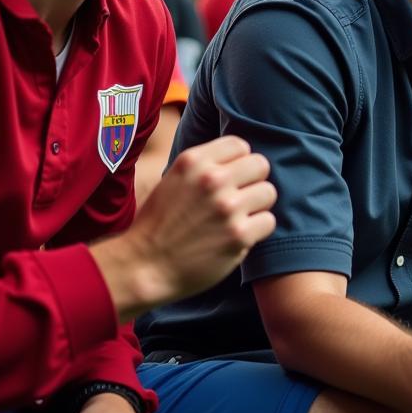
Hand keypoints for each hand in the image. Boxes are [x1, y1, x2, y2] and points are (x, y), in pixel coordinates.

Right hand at [92, 136, 276, 319]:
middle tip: (239, 198)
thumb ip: (204, 165)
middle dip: (253, 181)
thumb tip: (241, 156)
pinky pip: (268, 221)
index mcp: (194, 161)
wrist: (143, 267)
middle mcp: (212, 179)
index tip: (231, 178)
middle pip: (261, 165)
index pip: (240, 145)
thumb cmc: (159, 224)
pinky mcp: (239, 235)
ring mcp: (228, 207)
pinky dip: (257, 230)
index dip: (239, 162)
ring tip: (239, 218)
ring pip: (269, 192)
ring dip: (257, 207)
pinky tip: (239, 236)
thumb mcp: (174, 179)